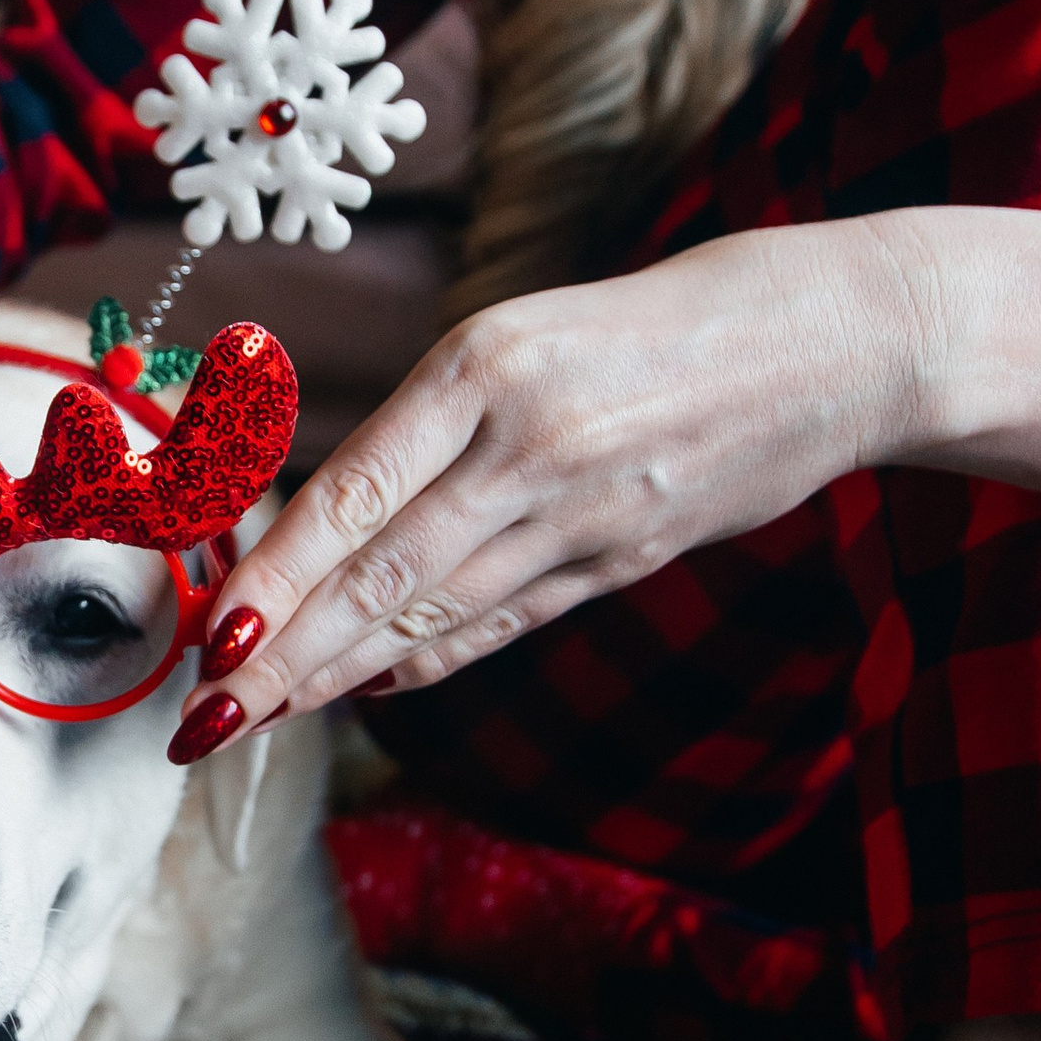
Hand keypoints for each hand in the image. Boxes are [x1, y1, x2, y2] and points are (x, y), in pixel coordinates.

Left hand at [185, 220, 929, 731]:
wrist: (832, 341)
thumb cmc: (656, 323)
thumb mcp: (531, 333)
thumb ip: (439, 423)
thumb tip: (327, 519)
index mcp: (488, 367)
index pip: (356, 491)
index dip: (279, 575)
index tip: (214, 632)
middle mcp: (531, 446)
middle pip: (383, 572)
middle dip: (286, 654)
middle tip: (209, 716)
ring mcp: (585, 513)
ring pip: (438, 608)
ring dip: (344, 672)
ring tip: (263, 715)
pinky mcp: (629, 557)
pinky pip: (509, 619)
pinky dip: (435, 657)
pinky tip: (377, 688)